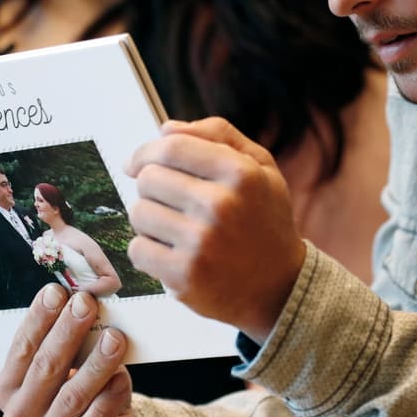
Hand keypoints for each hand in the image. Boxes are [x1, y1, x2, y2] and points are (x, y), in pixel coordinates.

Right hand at [0, 284, 142, 416]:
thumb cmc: (84, 397)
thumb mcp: (70, 368)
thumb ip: (69, 344)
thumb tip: (82, 302)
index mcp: (7, 391)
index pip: (21, 349)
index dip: (39, 319)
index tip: (57, 291)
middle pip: (44, 369)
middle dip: (67, 333)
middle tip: (87, 304)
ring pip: (71, 397)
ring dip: (95, 364)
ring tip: (115, 338)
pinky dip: (108, 400)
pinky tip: (122, 379)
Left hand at [124, 117, 305, 341]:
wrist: (280, 287)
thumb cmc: (264, 220)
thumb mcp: (260, 167)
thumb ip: (218, 135)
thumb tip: (165, 129)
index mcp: (240, 173)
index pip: (171, 147)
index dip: (145, 152)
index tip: (136, 163)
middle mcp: (221, 205)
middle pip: (148, 178)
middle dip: (151, 187)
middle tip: (170, 202)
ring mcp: (201, 243)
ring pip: (138, 213)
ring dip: (149, 219)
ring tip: (175, 228)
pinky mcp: (184, 276)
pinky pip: (137, 249)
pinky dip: (148, 250)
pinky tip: (172, 252)